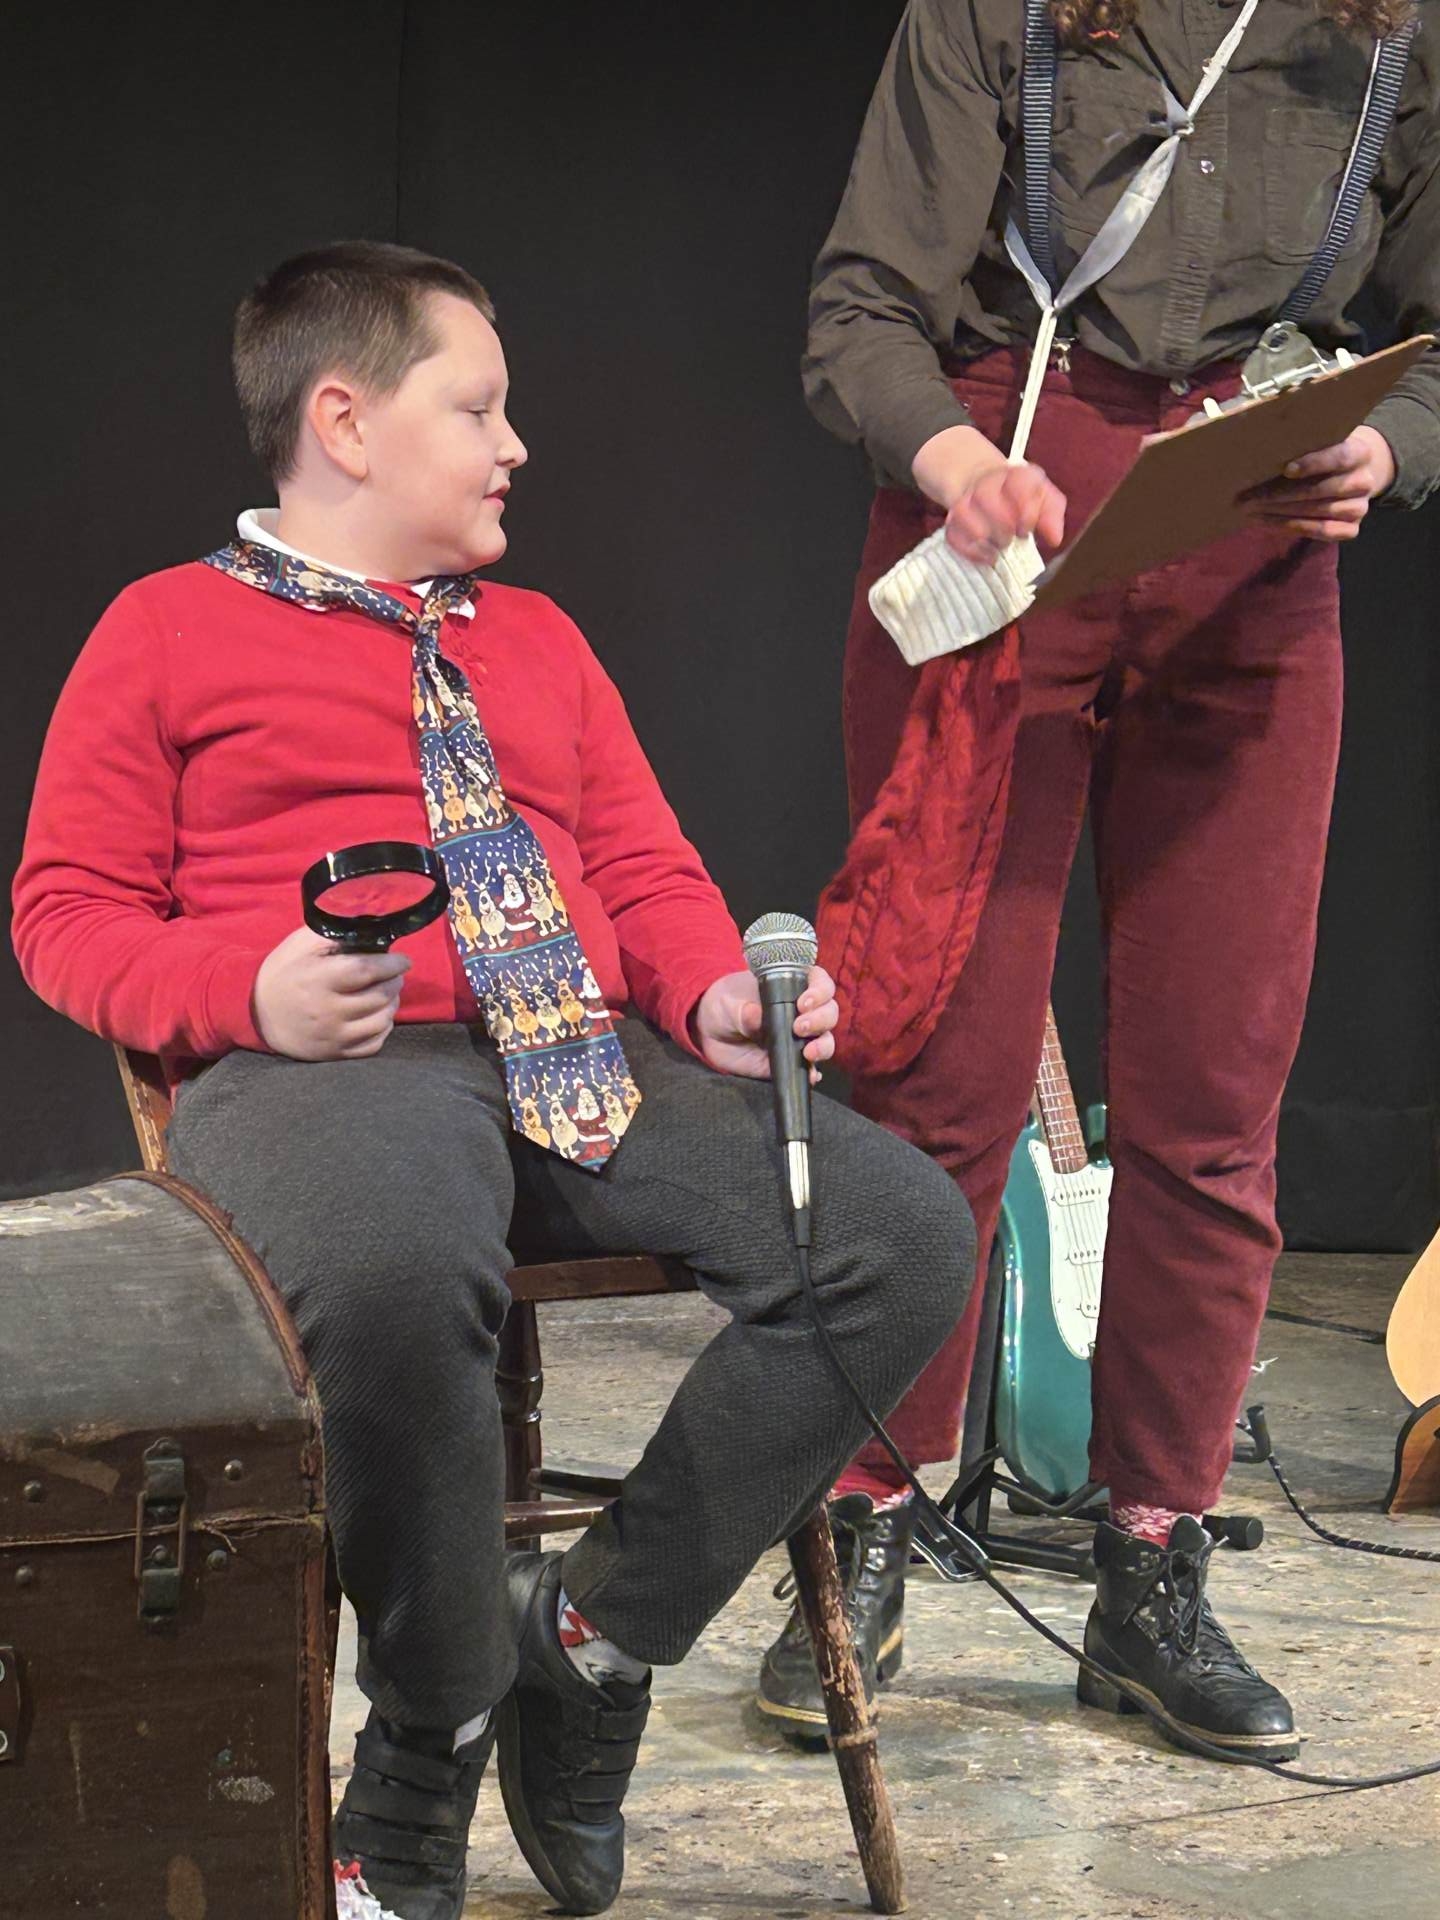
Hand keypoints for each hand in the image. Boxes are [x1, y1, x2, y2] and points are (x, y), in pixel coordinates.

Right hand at [252, 926, 410, 1059]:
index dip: (392, 964)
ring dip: (392, 1004)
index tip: (403, 960)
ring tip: (387, 992)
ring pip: (382, 1021)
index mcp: (319, 978)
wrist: (256, 1013)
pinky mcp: (335, 1053)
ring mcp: (333, 1035)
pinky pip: (374, 1044)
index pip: (367, 970)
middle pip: (380, 996)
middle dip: (395, 981)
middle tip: (393, 974)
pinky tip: (377, 1015)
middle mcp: (328, 1010)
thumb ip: (334, 934)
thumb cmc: (283, 972)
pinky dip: (383, 1028)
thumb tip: (369, 927)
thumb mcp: (301, 944)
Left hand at [690, 965, 837, 1081]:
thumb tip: (756, 1017)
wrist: (711, 1032)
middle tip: (799, 1027)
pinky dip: (814, 1073)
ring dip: (823, 1046)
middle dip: (820, 1020)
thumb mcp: (730, 1002)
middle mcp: (803, 1011)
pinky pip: (810, 1068)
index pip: (820, 983)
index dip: (819, 991)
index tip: (803, 1003)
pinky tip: (811, 1075)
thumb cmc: (726, 1004)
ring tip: (808, 1052)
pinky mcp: (791, 1060)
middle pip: (829, 1013)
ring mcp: (800, 1038)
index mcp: (793, 986)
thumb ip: (743, 1010)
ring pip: (826, 1040)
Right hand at [912, 423, 1066, 566]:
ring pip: (974, 524)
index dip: (1026, 511)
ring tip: (1002, 546)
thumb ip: (1052, 513)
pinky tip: (988, 556)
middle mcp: (987, 483)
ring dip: (991, 541)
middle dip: (1005, 527)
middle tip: (1014, 537)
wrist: (980, 482)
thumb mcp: (1041, 496)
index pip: (1018, 483)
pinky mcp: (952, 520)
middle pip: (989, 501)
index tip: (1027, 528)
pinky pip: (955, 538)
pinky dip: (973, 552)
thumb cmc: (1017, 496)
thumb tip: (1054, 539)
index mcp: (1014, 474)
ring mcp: (966, 501)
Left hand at [1237, 425, 1394, 541]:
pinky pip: (1320, 532)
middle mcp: (1364, 482)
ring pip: (1317, 513)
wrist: (1350, 475)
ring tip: (1251, 511)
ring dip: (1279, 513)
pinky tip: (1268, 522)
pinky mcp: (1352, 529)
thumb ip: (1303, 445)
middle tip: (1247, 497)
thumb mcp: (1321, 444)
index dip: (1313, 464)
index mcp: (1360, 453)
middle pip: (1320, 490)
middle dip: (1280, 494)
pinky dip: (1292, 528)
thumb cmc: (1324, 455)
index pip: (1339, 458)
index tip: (1286, 468)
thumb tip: (1262, 449)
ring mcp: (1360, 508)